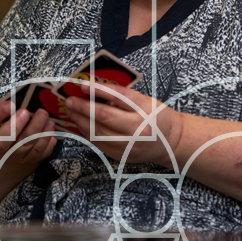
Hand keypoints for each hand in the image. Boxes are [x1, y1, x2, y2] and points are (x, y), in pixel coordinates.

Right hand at [0, 100, 57, 168]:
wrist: (12, 148)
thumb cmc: (10, 125)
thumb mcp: (5, 116)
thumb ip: (11, 108)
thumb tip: (25, 96)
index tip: (10, 104)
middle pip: (4, 139)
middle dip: (16, 125)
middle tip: (26, 111)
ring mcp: (15, 154)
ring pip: (25, 144)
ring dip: (36, 129)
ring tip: (44, 115)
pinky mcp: (31, 158)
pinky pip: (40, 150)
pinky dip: (46, 138)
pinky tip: (51, 126)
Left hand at [64, 82, 183, 166]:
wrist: (171, 141)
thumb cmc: (158, 117)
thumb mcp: (146, 101)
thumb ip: (123, 98)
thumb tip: (95, 92)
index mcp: (146, 109)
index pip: (119, 96)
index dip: (99, 90)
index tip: (83, 85)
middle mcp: (138, 128)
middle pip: (104, 116)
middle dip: (83, 107)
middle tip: (70, 100)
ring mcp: (129, 144)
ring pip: (97, 131)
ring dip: (80, 120)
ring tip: (71, 110)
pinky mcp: (122, 155)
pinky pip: (99, 143)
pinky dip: (87, 132)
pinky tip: (80, 124)